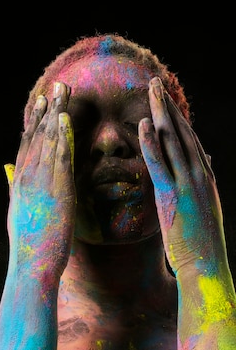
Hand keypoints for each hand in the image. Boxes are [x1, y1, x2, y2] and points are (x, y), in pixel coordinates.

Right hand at [4, 81, 75, 282]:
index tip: (40, 104)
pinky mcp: (56, 188)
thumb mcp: (16, 212)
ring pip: (48, 140)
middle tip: (54, 88)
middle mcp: (27, 176)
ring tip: (62, 93)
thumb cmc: (27, 245)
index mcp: (20, 182)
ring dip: (55, 114)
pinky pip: (60, 156)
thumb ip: (14, 189)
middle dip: (46, 110)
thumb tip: (9, 173)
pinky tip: (64, 119)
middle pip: (37, 136)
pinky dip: (61, 135)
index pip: (26, 145)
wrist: (31, 263)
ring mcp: (41, 180)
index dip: (34, 122)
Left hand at [138, 77, 224, 278]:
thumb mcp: (204, 206)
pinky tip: (145, 123)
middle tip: (155, 82)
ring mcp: (188, 183)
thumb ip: (201, 182)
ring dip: (160, 112)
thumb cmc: (201, 241)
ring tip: (150, 89)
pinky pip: (160, 163)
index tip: (164, 99)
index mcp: (205, 176)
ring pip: (173, 140)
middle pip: (181, 131)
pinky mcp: (173, 195)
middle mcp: (200, 174)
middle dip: (167, 105)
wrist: (206, 267)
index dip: (176, 116)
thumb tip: (205, 162)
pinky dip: (152, 142)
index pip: (189, 138)